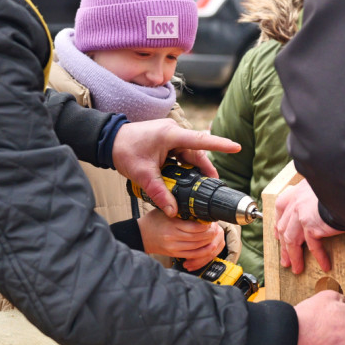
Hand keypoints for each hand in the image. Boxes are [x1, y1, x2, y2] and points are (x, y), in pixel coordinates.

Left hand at [112, 119, 240, 216]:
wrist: (108, 140)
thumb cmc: (124, 151)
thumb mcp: (142, 175)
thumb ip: (159, 193)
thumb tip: (172, 211)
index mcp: (170, 135)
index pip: (200, 140)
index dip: (220, 144)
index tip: (236, 147)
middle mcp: (173, 133)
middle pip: (196, 152)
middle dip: (204, 169)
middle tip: (212, 186)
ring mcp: (169, 137)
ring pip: (189, 155)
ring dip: (193, 169)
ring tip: (198, 187)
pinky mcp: (165, 142)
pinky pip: (180, 155)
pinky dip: (183, 167)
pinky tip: (183, 180)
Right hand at [137, 211, 224, 270]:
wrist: (141, 235)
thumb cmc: (153, 221)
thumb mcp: (164, 211)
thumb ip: (178, 209)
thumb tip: (196, 209)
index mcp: (171, 225)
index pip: (194, 227)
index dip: (205, 225)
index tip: (210, 220)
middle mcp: (173, 238)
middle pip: (198, 238)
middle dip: (210, 233)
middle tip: (215, 227)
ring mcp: (174, 247)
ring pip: (197, 247)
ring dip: (208, 242)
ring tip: (213, 235)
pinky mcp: (174, 254)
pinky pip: (192, 255)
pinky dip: (202, 251)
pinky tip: (208, 246)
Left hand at [274, 178, 341, 273]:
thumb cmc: (340, 187)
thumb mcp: (323, 187)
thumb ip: (316, 196)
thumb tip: (322, 206)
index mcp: (298, 192)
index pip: (282, 207)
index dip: (279, 222)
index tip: (278, 234)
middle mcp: (296, 202)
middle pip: (284, 228)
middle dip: (283, 246)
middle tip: (285, 259)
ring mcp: (301, 215)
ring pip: (292, 240)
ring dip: (294, 256)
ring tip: (296, 268)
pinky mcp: (311, 226)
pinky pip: (313, 246)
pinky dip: (320, 257)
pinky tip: (325, 265)